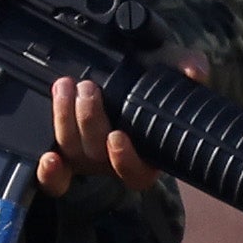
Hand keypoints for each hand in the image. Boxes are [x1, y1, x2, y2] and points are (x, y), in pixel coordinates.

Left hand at [36, 70, 179, 195]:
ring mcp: (88, 158)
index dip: (126, 160)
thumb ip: (185, 64)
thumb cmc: (147, 71)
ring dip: (65, 121)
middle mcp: (115, 160)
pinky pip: (56, 178)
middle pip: (97, 156)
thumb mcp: (167, 63)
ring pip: (73, 154)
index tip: (118, 136)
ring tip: (66, 88)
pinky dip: (50, 174)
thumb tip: (195, 71)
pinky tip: (47, 158)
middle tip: (89, 88)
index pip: (137, 174)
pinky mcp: (65, 154)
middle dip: (89, 121)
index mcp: (147, 151)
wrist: (120, 67)